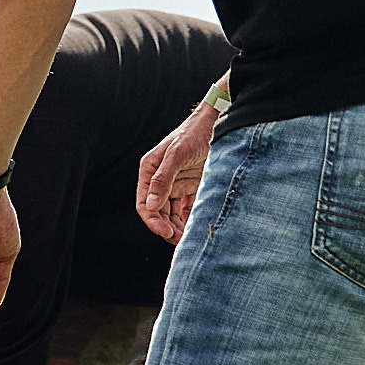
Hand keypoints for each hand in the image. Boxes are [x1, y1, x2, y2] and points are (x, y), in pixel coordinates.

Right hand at [136, 102, 216, 244]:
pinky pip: (185, 209)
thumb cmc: (195, 132)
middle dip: (166, 227)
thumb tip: (149, 205)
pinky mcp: (191, 186)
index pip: (143, 203)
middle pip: (157, 211)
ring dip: (177, 227)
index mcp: (149, 170)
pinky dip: (188, 220)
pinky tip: (194, 229)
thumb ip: (162, 179)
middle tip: (180, 241)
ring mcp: (175, 183)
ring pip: (171, 213)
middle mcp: (159, 179)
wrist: (220, 122)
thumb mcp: (177, 154)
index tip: (166, 233)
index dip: (152, 220)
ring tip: (187, 240)